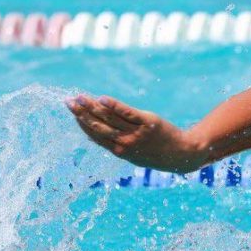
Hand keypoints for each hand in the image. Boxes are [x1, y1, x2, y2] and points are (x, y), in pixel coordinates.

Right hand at [66, 95, 207, 172]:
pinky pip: (128, 113)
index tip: (72, 111)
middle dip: (82, 113)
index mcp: (120, 151)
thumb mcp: (132, 154)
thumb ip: (113, 145)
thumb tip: (91, 137)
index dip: (82, 122)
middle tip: (69, 101)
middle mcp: (126, 143)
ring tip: (80, 96)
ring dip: (93, 106)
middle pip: (99, 126)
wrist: (182, 154)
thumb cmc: (155, 153)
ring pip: (110, 118)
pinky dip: (114, 105)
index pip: (95, 135)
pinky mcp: (148, 122)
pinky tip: (103, 98)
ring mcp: (137, 133)